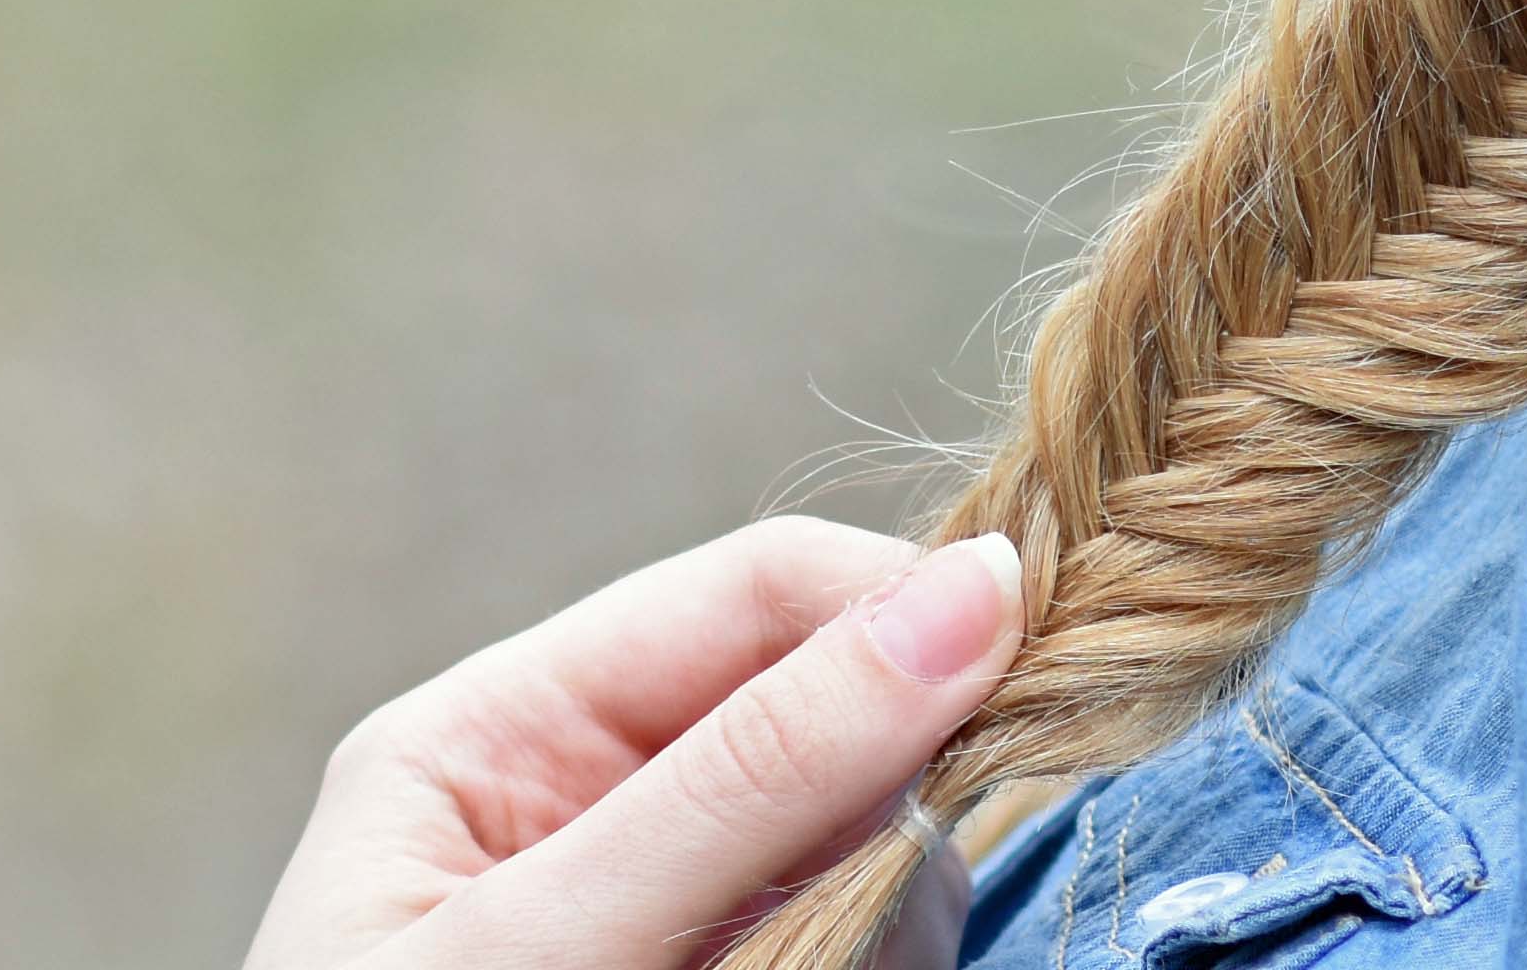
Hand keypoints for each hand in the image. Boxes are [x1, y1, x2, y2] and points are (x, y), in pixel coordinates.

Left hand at [245, 517, 1023, 969]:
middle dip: (882, 805)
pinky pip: (862, 944)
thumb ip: (747, 780)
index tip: (1029, 655)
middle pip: (833, 725)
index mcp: (497, 740)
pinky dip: (864, 963)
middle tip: (843, 921)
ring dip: (873, 921)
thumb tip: (967, 593)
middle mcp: (592, 816)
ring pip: (877, 861)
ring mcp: (675, 929)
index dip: (894, 606)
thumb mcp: (543, 947)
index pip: (751, 596)